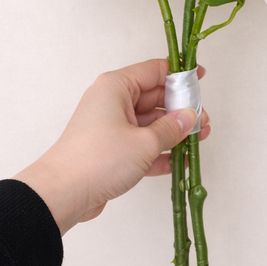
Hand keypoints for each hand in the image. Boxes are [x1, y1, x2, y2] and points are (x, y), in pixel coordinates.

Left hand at [12, 59, 209, 235]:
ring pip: (149, 123)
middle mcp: (112, 102)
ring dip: (173, 132)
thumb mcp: (144, 142)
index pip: (154, 71)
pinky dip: (158, 152)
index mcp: (116, 87)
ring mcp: (110, 126)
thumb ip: (171, 128)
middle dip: (180, 109)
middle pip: (154, 98)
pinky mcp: (110, 150)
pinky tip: (179, 161)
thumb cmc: (98, 159)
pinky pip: (140, 144)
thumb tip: (189, 117)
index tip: (200, 78)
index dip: (179, 74)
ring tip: (197, 140)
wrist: (63, 194)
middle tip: (203, 120)